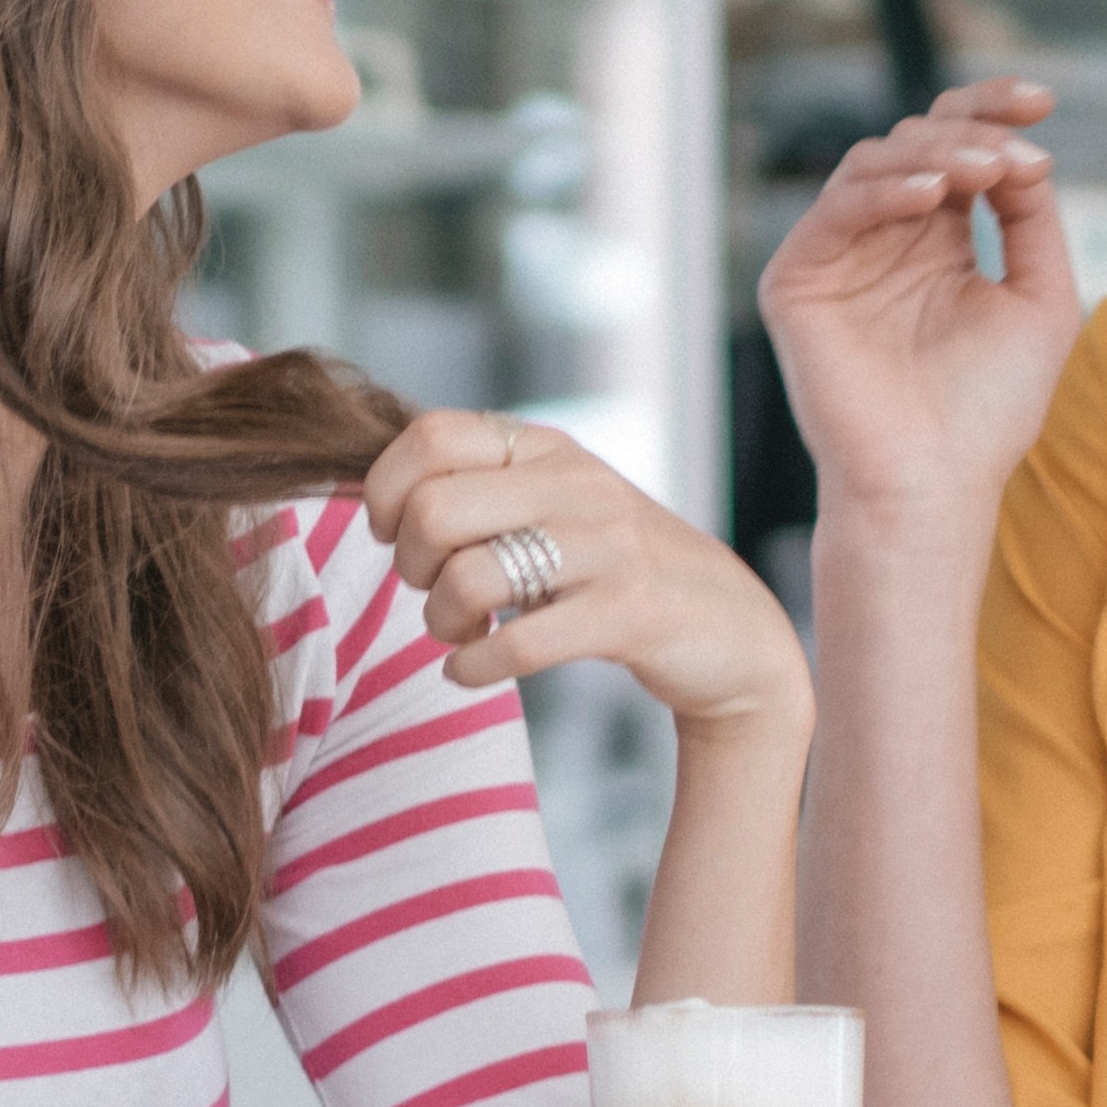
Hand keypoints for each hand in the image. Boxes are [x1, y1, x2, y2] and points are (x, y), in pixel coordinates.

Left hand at [366, 410, 807, 739]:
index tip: (393, 533)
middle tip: (433, 592)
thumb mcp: (555, 505)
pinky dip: (475, 667)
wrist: (733, 632)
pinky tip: (471, 672)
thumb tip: (374, 495)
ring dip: (441, 623)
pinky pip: (522, 643)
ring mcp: (608, 547)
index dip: (385, 489)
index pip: (431, 435)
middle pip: (433, 508)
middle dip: (410, 565)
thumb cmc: (618, 572)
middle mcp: (575, 484)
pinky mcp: (630, 612)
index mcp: (546, 449)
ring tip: (460, 635)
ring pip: (470, 577)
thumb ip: (482, 488)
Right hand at [757, 80, 1084, 532]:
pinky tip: (932, 193)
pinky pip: (835, 209)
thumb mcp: (1041, 298)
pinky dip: (885, 189)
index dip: (993, 112)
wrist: (935, 484)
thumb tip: (1023, 152)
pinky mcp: (798, 280)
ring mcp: (839, 257)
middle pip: (917, 140)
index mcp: (936, 242)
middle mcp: (885, 239)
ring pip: (875, 162)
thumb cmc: (989, 410)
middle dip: (972, 133)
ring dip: (935, 154)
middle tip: (1016, 154)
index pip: (956, 149)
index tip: (1043, 100)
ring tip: (983, 171)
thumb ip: (1032, 220)